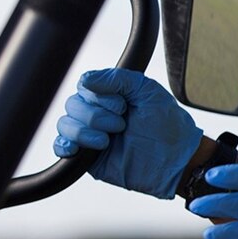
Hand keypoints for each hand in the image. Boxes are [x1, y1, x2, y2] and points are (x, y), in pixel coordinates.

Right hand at [53, 68, 202, 198]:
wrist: (176, 159)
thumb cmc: (167, 124)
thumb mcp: (147, 90)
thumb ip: (118, 78)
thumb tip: (84, 80)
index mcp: (111, 96)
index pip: (85, 87)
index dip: (99, 96)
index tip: (123, 106)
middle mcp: (98, 113)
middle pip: (72, 105)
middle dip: (96, 115)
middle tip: (121, 124)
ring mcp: (92, 135)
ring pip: (65, 124)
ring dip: (84, 131)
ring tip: (108, 141)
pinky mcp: (88, 157)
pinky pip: (61, 147)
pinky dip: (63, 145)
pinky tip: (76, 149)